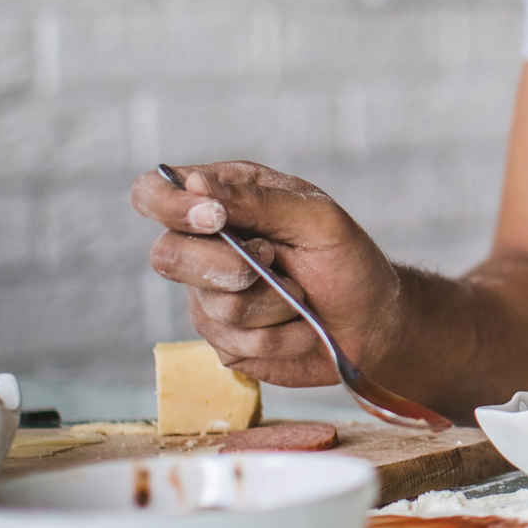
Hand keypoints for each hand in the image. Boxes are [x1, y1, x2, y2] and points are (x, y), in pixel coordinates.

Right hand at [132, 162, 404, 387]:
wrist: (373, 324)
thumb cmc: (349, 261)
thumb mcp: (318, 220)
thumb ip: (257, 201)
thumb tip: (193, 183)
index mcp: (225, 198)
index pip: (154, 192)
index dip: (170, 207)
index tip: (215, 221)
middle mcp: (206, 245)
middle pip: (167, 256)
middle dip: (231, 267)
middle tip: (275, 262)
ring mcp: (208, 295)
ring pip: (212, 307)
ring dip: (274, 305)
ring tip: (303, 296)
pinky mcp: (222, 339)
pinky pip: (232, 344)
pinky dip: (278, 337)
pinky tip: (299, 327)